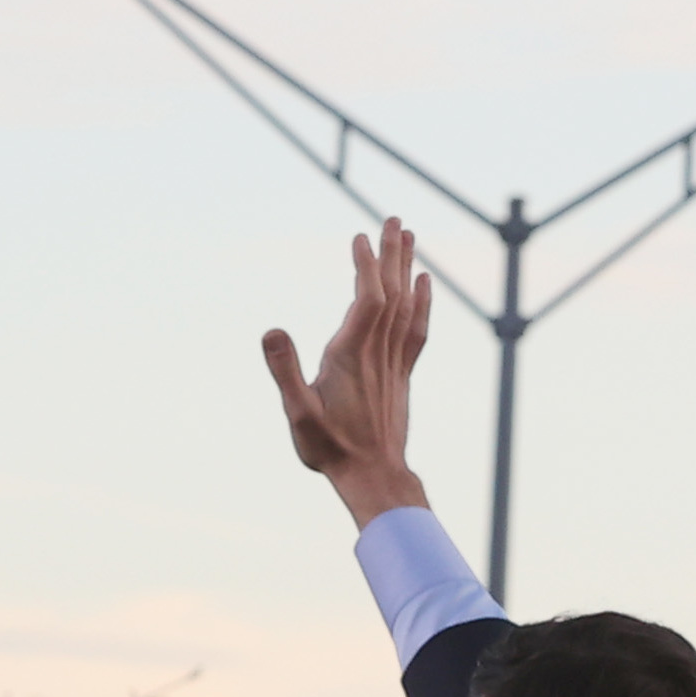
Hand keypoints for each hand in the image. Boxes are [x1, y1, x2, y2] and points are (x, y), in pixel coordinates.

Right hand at [261, 221, 436, 527]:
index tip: (360, 236)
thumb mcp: (297, 413)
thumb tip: (272, 330)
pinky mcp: (401, 373)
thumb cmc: (331, 448)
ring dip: (406, 269)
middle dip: (391, 254)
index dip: (367, 267)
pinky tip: (424, 284)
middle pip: (391, 294)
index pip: (367, 300)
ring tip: (409, 237)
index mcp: (352, 355)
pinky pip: (415, 329)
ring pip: (405, 306)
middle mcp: (378, 353)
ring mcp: (394, 362)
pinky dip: (421, 302)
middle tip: (394, 219)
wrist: (374, 477)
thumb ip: (284, 371)